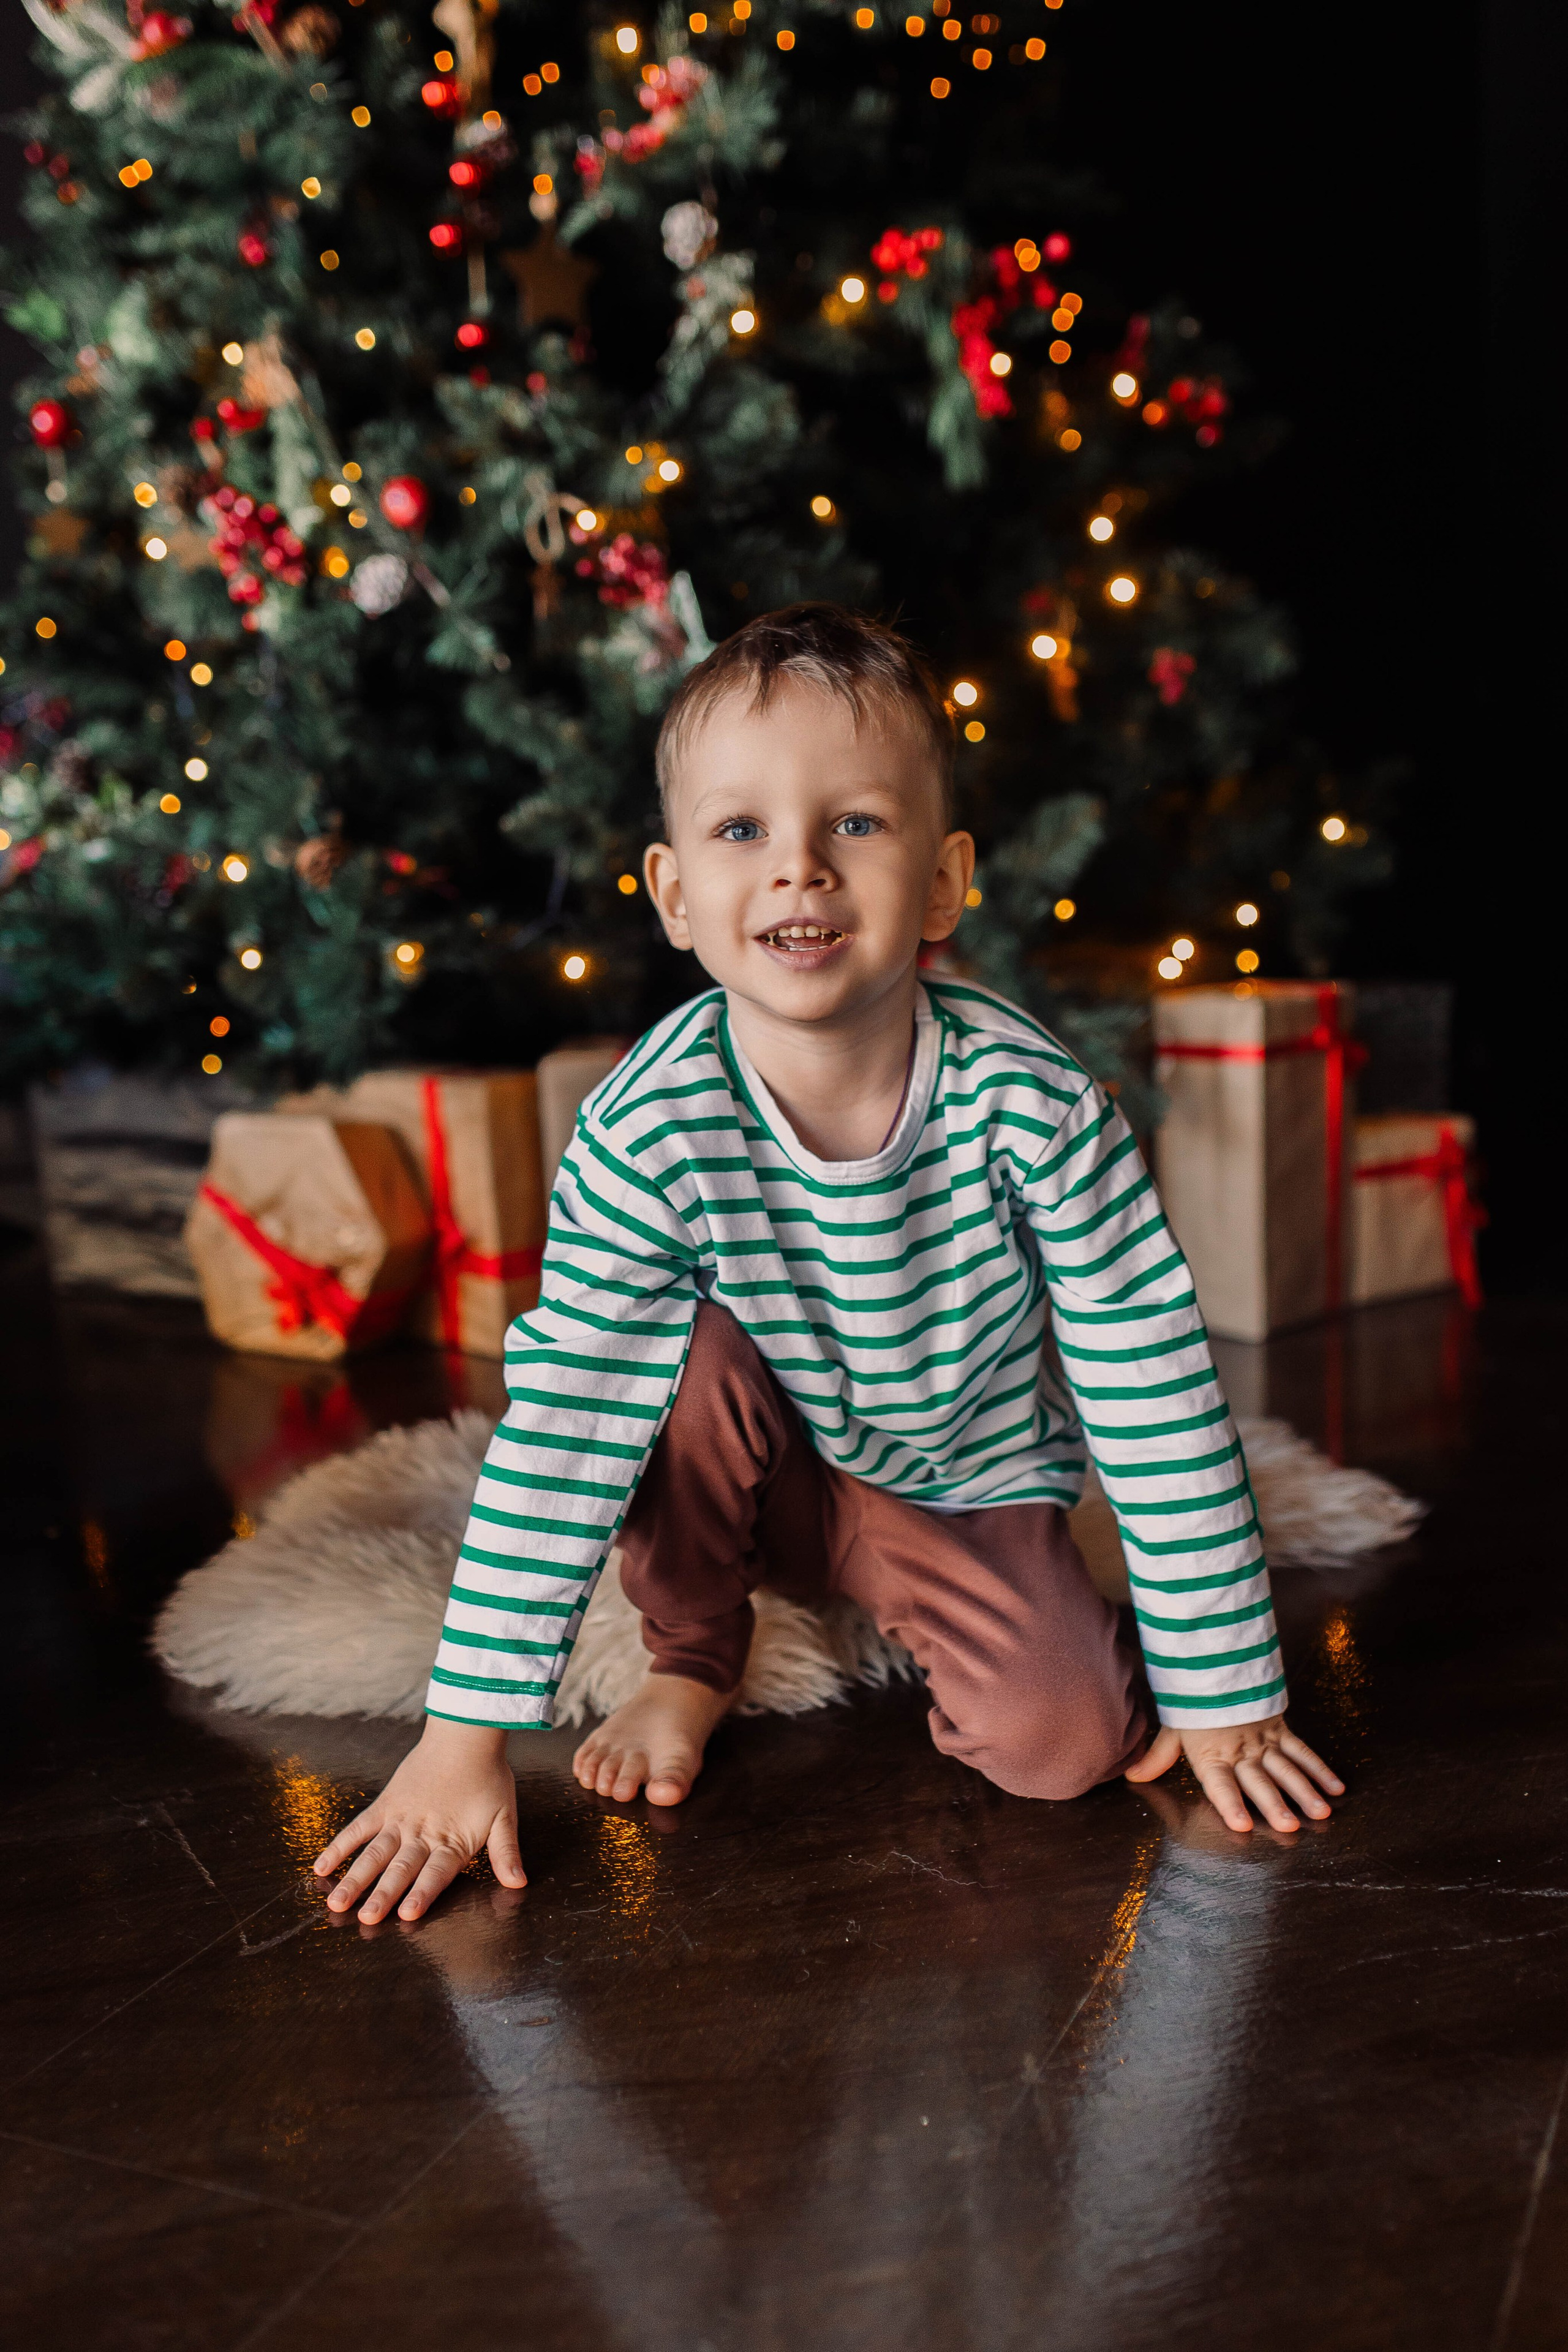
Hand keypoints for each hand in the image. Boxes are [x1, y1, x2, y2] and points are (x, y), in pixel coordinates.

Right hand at [312, 1716, 526, 1923]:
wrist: (466, 1736)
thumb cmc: (488, 1778)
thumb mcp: (504, 1816)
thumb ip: (506, 1853)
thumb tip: (519, 1884)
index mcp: (452, 1841)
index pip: (435, 1873)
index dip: (422, 1893)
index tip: (407, 1914)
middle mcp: (422, 1834)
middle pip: (400, 1869)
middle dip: (382, 1895)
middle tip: (365, 1918)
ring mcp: (400, 1819)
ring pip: (374, 1853)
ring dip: (356, 1878)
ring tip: (337, 1902)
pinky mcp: (386, 1805)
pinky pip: (358, 1827)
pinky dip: (340, 1846)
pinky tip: (322, 1866)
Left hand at [1125, 1713, 1342, 1833]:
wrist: (1213, 1663)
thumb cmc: (1191, 1704)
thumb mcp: (1173, 1729)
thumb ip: (1158, 1758)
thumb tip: (1131, 1777)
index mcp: (1212, 1756)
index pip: (1221, 1785)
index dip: (1230, 1805)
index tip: (1243, 1825)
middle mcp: (1240, 1752)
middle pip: (1260, 1781)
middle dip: (1276, 1804)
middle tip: (1291, 1827)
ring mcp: (1263, 1741)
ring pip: (1287, 1768)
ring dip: (1306, 1791)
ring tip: (1322, 1813)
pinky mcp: (1280, 1729)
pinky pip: (1302, 1750)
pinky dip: (1320, 1768)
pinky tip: (1336, 1787)